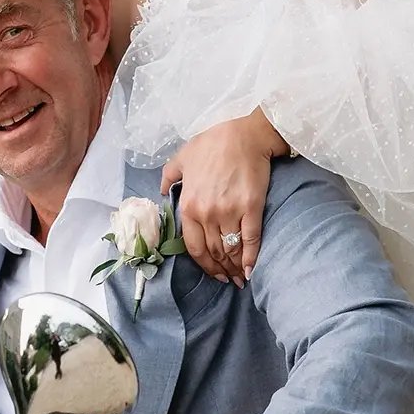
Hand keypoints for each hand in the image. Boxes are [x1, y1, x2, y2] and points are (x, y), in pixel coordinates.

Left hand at [165, 109, 286, 284]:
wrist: (244, 134)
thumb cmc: (214, 143)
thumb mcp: (183, 157)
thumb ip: (170, 176)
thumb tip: (163, 190)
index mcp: (189, 206)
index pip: (193, 247)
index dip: (203, 265)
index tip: (212, 272)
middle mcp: (207, 213)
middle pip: (213, 252)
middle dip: (221, 270)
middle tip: (228, 279)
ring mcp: (229, 212)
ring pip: (230, 249)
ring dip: (235, 267)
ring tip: (240, 278)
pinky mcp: (251, 208)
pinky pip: (250, 239)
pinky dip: (251, 257)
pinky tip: (251, 269)